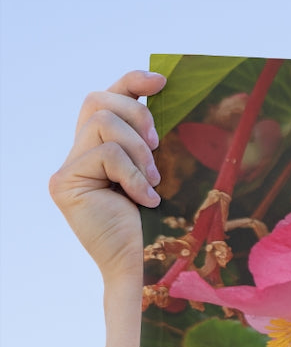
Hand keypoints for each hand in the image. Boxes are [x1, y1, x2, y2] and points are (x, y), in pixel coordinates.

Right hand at [49, 70, 165, 283]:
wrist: (142, 264)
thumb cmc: (156, 223)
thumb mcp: (157, 172)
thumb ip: (151, 142)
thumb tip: (168, 101)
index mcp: (100, 147)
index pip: (107, 98)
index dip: (131, 82)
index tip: (161, 81)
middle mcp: (78, 153)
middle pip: (98, 100)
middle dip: (137, 114)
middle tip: (157, 146)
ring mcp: (68, 168)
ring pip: (103, 123)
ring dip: (137, 150)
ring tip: (153, 181)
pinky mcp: (65, 182)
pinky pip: (106, 154)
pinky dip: (133, 175)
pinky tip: (144, 200)